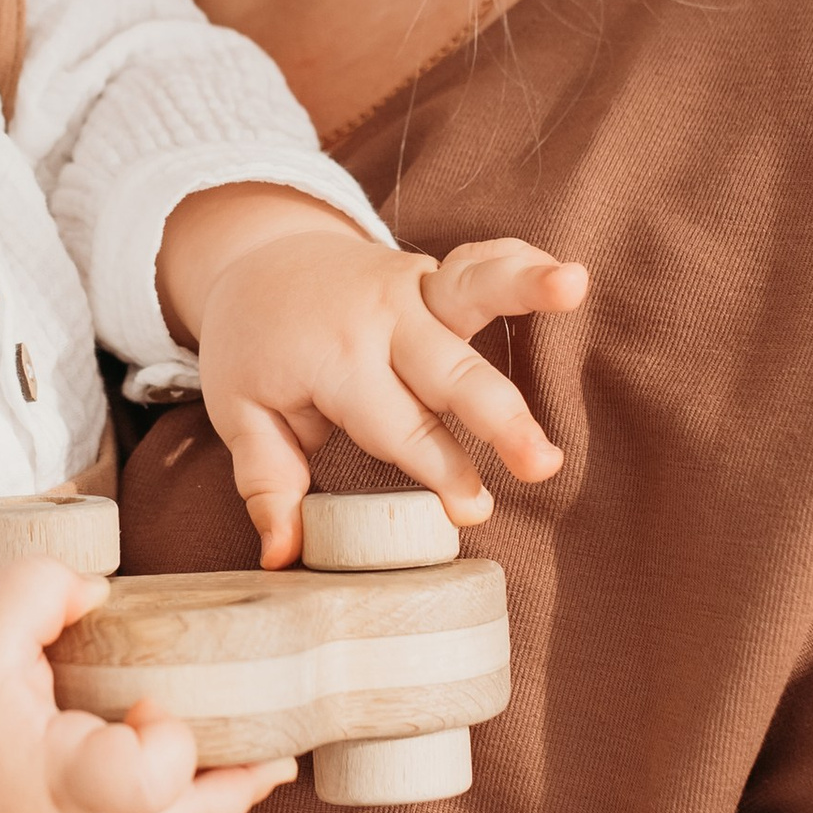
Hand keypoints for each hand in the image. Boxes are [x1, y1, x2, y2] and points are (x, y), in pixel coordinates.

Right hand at [0, 555, 293, 812]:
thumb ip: (40, 589)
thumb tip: (99, 587)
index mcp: (62, 781)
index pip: (151, 782)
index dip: (172, 742)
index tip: (149, 700)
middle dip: (240, 784)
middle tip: (280, 752)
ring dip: (212, 797)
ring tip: (257, 760)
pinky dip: (165, 808)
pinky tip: (181, 773)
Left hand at [160, 190, 588, 562]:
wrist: (252, 257)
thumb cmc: (253, 347)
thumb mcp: (240, 413)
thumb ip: (266, 481)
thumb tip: (282, 555)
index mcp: (331, 360)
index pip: (398, 427)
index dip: (438, 470)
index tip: (471, 510)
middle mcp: (377, 319)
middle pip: (447, 371)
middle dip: (497, 417)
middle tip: (540, 463)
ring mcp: (409, 287)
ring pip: (470, 289)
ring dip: (525, 288)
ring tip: (573, 285)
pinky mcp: (431, 274)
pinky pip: (478, 263)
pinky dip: (520, 261)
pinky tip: (568, 274)